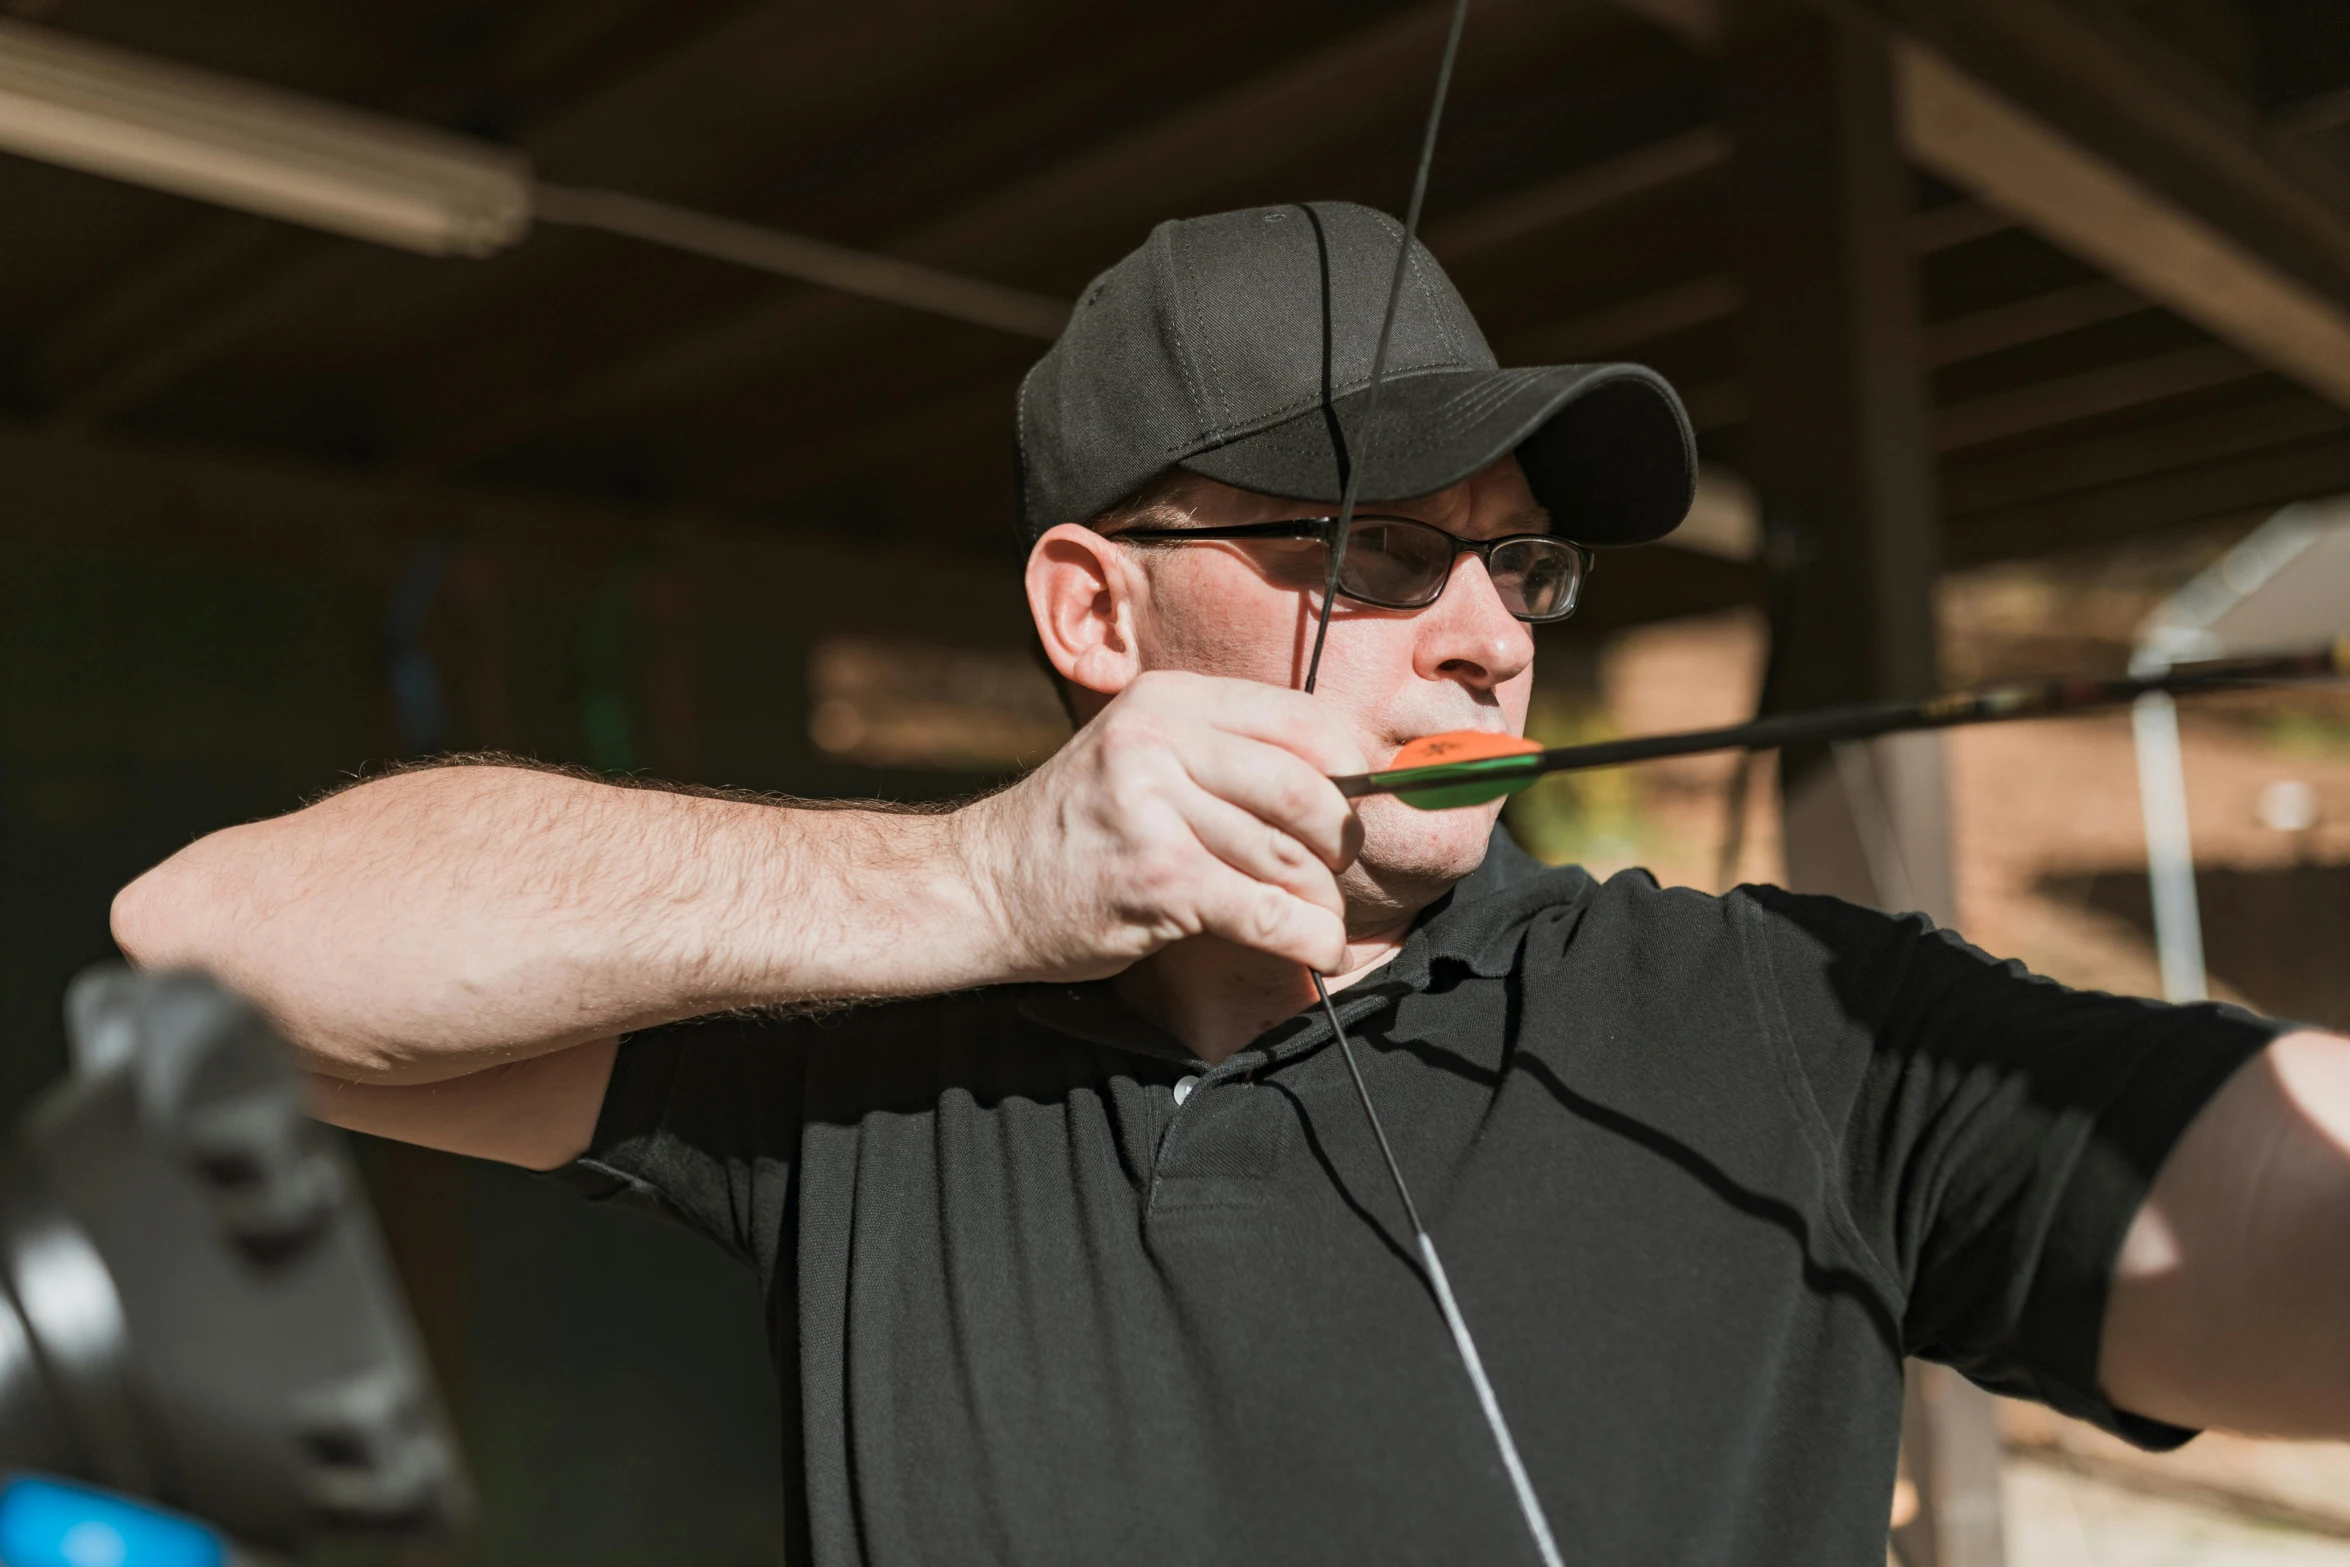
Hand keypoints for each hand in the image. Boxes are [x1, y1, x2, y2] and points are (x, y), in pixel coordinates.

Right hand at [954, 670, 1366, 980]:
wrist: (981, 888)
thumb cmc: (1077, 830)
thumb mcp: (1140, 755)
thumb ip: (1221, 754)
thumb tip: (1339, 779)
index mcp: (1168, 701)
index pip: (1300, 718)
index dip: (1350, 766)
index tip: (1361, 802)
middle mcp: (1160, 741)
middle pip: (1307, 789)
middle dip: (1341, 841)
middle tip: (1336, 868)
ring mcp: (1157, 808)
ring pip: (1290, 857)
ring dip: (1321, 903)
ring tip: (1317, 920)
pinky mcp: (1161, 878)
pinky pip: (1268, 911)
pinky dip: (1307, 939)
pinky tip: (1315, 950)